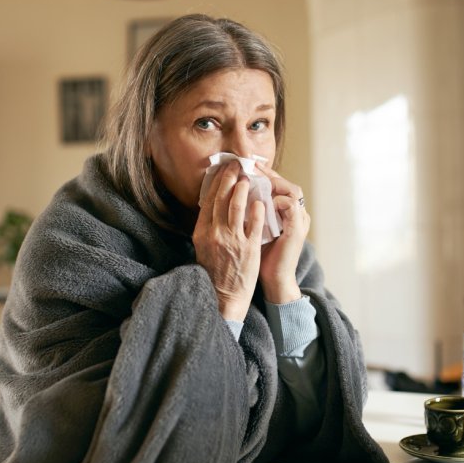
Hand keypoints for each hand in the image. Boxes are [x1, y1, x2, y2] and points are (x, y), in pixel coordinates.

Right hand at [193, 161, 265, 321]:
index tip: (223, 170)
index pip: (209, 201)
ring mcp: (232, 240)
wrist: (223, 296)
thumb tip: (211, 208)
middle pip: (222, 199)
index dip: (217, 183)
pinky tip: (261, 201)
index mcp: (202, 232)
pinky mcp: (248, 248)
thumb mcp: (203, 248)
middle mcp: (215, 233)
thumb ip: (207, 228)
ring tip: (248, 179)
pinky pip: (253, 223)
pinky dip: (257, 209)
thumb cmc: (214, 272)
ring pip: (236, 207)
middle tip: (236, 166)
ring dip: (243, 189)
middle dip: (229, 179)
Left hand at [257, 163, 309, 303]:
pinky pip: (290, 206)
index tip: (244, 166)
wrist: (274, 280)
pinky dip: (276, 200)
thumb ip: (249, 213)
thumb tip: (229, 195)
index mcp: (285, 212)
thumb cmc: (262, 257)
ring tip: (254, 178)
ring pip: (291, 190)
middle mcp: (295, 213)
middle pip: (285, 183)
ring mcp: (299, 220)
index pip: (276, 186)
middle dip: (266, 173)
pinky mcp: (297, 229)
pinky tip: (262, 200)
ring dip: (273, 183)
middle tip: (249, 165)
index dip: (262, 174)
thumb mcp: (254, 230)